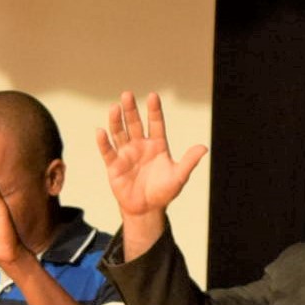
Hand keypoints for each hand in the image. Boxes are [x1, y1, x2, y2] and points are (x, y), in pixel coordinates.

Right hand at [96, 92, 204, 218]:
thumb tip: (204, 147)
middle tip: (127, 95)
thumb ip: (189, 162)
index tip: (153, 96)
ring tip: (114, 108)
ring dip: (116, 121)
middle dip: (131, 110)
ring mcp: (126, 154)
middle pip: (135, 124)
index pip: (156, 123)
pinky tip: (100, 131)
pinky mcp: (114, 165)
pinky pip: (108, 151)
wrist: (146, 210)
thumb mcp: (179, 177)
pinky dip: (104, 142)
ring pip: (120, 133)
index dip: (154, 110)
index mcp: (157, 145)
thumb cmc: (163, 192)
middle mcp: (140, 145)